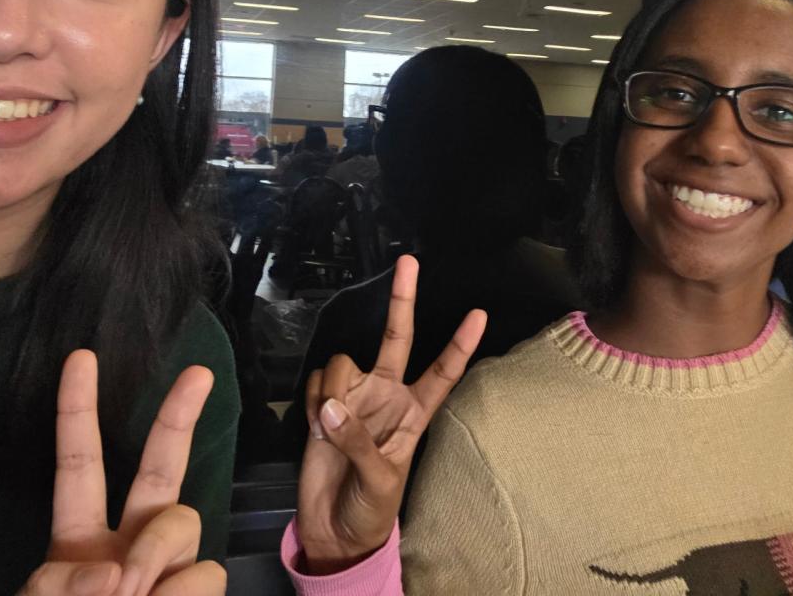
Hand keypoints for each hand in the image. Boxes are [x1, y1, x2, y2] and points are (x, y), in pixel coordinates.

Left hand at [18, 350, 227, 595]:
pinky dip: (179, 595)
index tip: (82, 359)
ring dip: (156, 556)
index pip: (80, 467)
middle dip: (177, 418)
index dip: (79, 412)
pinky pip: (202, 577)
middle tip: (198, 372)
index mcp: (76, 546)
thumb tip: (117, 569)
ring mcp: (166, 577)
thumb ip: (62, 586)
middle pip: (158, 471)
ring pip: (184, 528)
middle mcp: (128, 550)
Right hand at [295, 255, 486, 573]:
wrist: (334, 529)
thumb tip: (333, 407)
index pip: (443, 372)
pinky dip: (313, 403)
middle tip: (408, 263)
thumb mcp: (379, 478)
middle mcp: (387, 395)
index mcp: (414, 412)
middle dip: (401, 300)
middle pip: (396, 338)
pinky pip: (317, 383)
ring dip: (332, 391)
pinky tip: (316, 428)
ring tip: (329, 428)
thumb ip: (357, 440)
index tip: (479, 315)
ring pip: (342, 362)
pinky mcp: (324, 405)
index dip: (460, 344)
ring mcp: (355, 397)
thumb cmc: (371, 509)